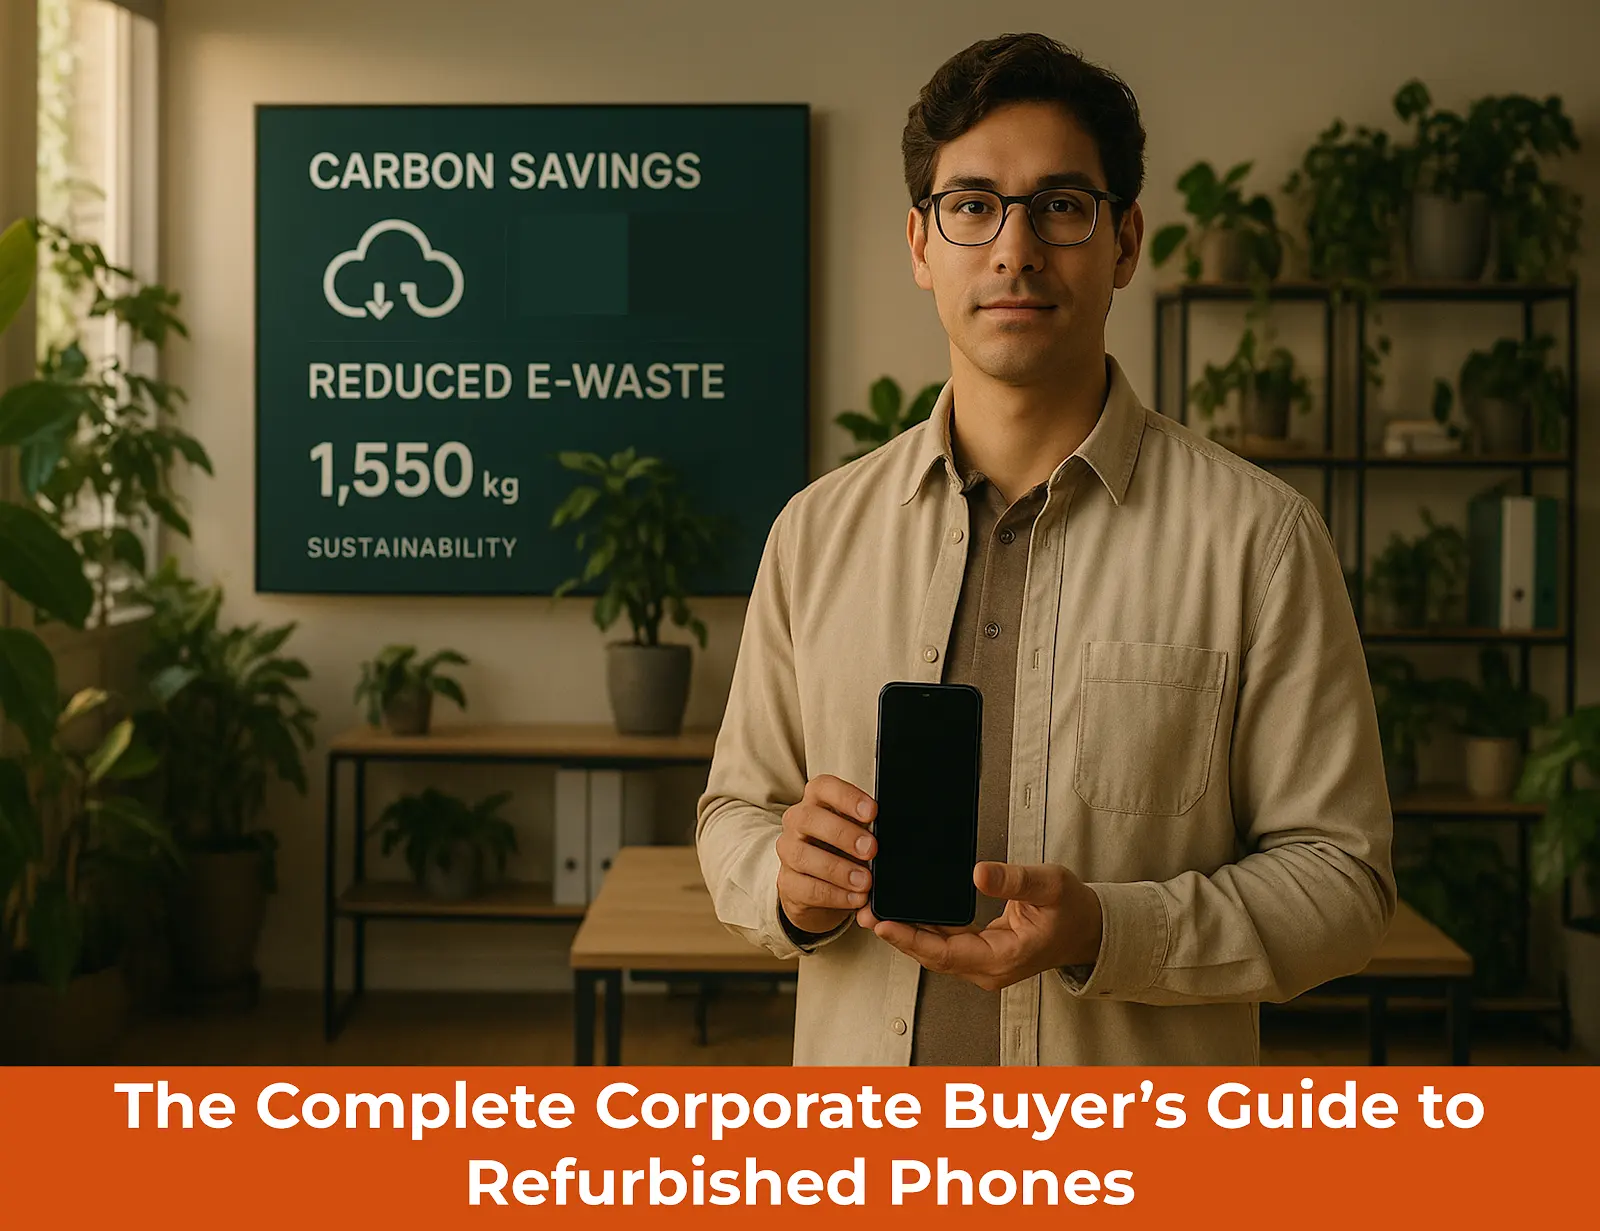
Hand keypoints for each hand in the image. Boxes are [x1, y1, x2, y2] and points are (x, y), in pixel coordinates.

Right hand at [775, 774, 877, 934]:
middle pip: (809, 818)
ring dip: (837, 869)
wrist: (822, 886)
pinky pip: (805, 887)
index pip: (824, 787)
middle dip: (843, 834)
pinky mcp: (786, 881)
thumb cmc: (845, 849)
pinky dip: (833, 895)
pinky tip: (854, 898)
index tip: (872, 812)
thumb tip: (893, 838)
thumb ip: (870, 831)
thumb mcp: (859, 833)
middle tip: (871, 850)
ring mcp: (788, 851)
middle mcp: (797, 821)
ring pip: (802, 855)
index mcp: (817, 801)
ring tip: (865, 882)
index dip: (847, 797)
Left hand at [857, 861, 1102, 991]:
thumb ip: (1015, 880)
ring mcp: (983, 964)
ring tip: (873, 909)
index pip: (944, 953)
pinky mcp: (980, 953)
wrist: (1089, 930)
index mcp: (1003, 958)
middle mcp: (988, 968)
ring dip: (905, 932)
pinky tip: (903, 911)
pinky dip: (922, 929)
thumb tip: (979, 873)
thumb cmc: (1073, 910)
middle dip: (896, 934)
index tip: (882, 923)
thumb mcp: (1050, 885)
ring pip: (934, 951)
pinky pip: (944, 944)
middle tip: (863, 912)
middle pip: (931, 955)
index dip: (910, 939)